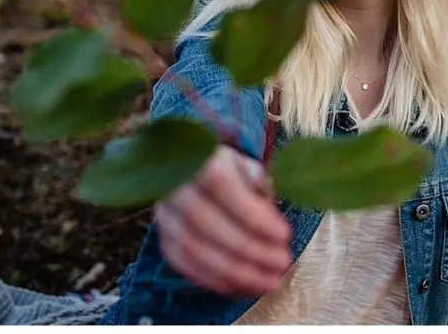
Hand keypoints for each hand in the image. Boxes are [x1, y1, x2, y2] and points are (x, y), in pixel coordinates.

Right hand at [154, 144, 291, 297]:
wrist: (184, 170)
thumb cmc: (222, 167)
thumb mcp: (242, 162)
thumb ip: (256, 181)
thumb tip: (266, 205)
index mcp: (199, 161)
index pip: (225, 188)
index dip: (254, 216)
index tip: (285, 235)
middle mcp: (176, 188)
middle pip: (209, 225)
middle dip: (250, 251)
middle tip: (281, 264)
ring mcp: (165, 216)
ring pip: (194, 250)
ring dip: (235, 273)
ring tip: (268, 283)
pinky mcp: (163, 238)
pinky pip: (184, 265)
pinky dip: (214, 280)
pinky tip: (242, 286)